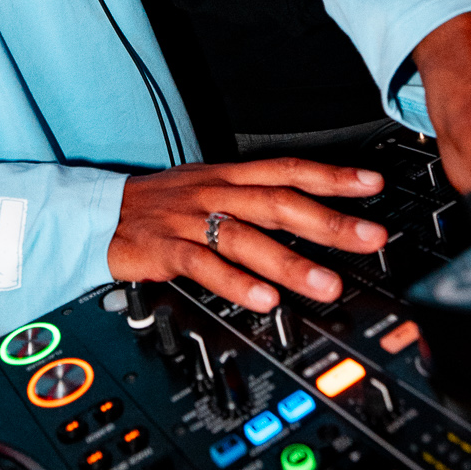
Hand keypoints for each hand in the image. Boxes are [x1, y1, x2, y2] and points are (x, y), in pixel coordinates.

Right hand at [107, 157, 387, 312]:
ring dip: (291, 263)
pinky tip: (263, 300)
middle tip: (370, 238)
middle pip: (278, 203)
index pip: (288, 169)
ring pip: (247, 238)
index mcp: (228, 176)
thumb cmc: (160, 207)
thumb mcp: (209, 190)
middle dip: (328, 221)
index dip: (331, 175)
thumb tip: (310, 211)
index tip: (372, 184)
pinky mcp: (167, 249)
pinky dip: (236, 282)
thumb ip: (254, 200)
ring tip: (326, 285)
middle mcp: (215, 194)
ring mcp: (191, 221)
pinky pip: (205, 265)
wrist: (98, 214)